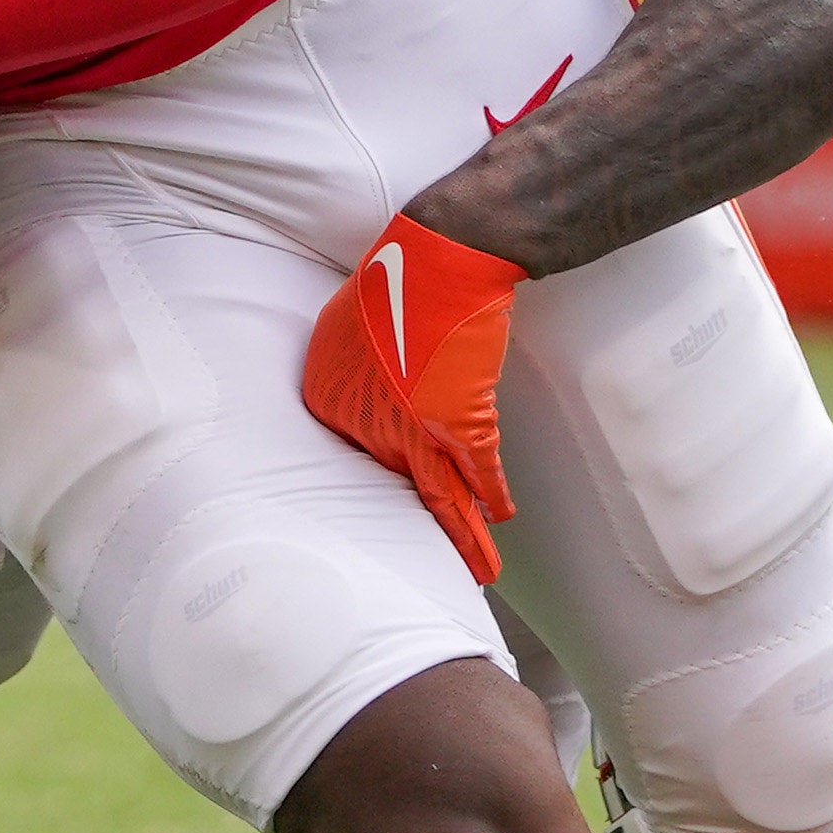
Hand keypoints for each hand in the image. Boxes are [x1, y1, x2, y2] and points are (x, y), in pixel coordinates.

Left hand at [300, 212, 523, 577]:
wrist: (441, 258)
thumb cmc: (392, 278)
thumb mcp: (345, 325)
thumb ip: (352, 369)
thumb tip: (368, 393)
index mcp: (332, 403)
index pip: (362, 456)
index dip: (390, 479)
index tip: (399, 505)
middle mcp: (369, 425)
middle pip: (400, 489)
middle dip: (421, 531)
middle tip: (428, 574)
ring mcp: (415, 428)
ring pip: (443, 497)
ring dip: (464, 537)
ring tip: (480, 573)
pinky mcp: (461, 421)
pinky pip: (479, 470)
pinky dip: (492, 494)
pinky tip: (500, 518)